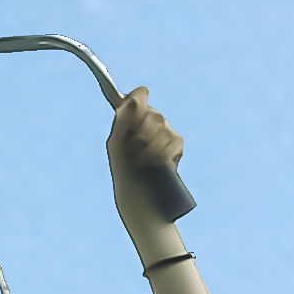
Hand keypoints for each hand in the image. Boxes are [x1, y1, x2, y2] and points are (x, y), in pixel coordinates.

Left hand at [106, 87, 193, 236]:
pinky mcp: (177, 146)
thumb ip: (122, 120)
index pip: (139, 96)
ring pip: (163, 126)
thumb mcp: (116, 145)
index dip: (138, 98)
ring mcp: (165, 133)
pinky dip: (163, 152)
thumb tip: (133, 100)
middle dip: (140, 132)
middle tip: (132, 150)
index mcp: (131, 119)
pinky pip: (174, 140)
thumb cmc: (123, 170)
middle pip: (151, 112)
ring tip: (140, 162)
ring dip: (149, 146)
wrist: (138, 196)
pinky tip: (155, 164)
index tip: (134, 105)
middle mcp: (150, 123)